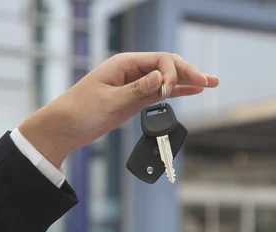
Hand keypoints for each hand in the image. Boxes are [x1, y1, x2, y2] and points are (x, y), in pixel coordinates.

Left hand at [19, 52, 218, 167]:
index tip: (170, 92)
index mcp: (124, 64)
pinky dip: (177, 92)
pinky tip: (193, 91)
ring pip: (167, 79)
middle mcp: (132, 71)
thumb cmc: (80, 111)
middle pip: (167, 66)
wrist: (64, 127)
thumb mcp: (110, 100)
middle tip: (208, 82)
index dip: (172, 73)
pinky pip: (160, 93)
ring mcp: (135, 85)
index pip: (160, 60)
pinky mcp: (134, 100)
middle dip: (188, 73)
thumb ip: (137, 89)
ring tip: (211, 83)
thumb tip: (162, 77)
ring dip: (188, 81)